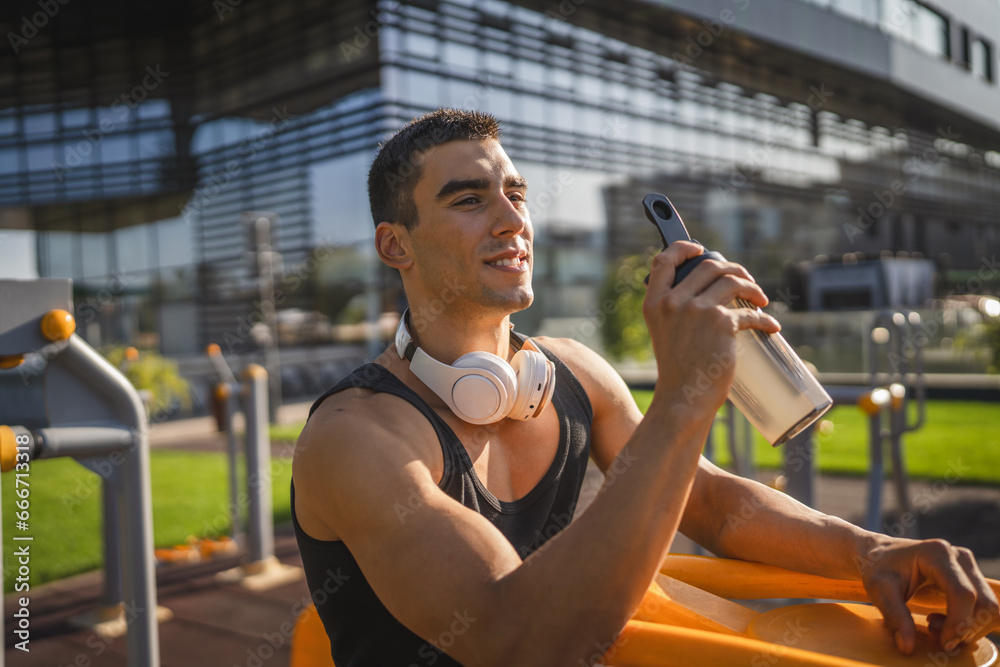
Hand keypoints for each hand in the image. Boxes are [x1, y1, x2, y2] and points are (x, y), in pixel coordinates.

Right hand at [642, 242, 779, 411]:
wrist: (683, 399)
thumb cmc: (677, 372)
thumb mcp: (665, 334)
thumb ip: (676, 312)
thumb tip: (708, 295)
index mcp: (654, 303)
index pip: (664, 260)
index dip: (683, 248)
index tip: (700, 249)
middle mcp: (673, 302)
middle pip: (709, 266)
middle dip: (734, 269)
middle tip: (746, 281)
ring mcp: (697, 310)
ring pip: (733, 280)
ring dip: (753, 287)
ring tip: (761, 300)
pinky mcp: (721, 323)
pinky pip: (750, 313)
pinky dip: (765, 319)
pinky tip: (772, 326)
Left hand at [859, 537, 999, 654]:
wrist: (878, 554)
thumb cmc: (877, 568)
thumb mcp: (879, 591)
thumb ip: (894, 617)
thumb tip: (908, 647)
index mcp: (937, 553)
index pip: (963, 594)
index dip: (958, 624)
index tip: (943, 643)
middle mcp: (959, 556)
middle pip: (984, 603)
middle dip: (966, 628)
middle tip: (934, 634)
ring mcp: (967, 566)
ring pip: (989, 608)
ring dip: (969, 627)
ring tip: (934, 625)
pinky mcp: (970, 578)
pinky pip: (984, 608)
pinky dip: (969, 623)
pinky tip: (941, 621)